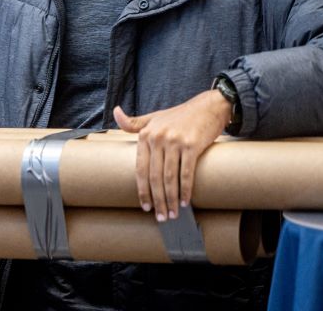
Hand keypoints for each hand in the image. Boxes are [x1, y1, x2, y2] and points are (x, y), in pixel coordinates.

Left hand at [114, 89, 230, 221]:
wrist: (208, 107)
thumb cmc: (180, 115)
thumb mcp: (154, 117)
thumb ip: (134, 122)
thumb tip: (115, 112)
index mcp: (146, 134)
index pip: (140, 168)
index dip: (142, 190)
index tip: (145, 206)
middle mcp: (158, 138)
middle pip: (154, 177)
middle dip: (157, 200)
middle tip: (161, 217)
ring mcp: (175, 141)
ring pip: (169, 178)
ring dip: (171, 199)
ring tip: (173, 214)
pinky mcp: (192, 145)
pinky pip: (186, 173)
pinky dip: (185, 190)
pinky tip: (185, 202)